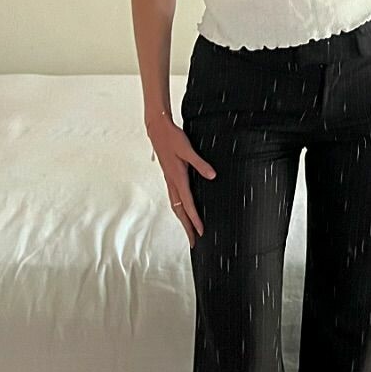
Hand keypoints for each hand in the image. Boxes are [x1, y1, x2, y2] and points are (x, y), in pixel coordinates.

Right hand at [147, 115, 211, 245]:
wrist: (157, 129)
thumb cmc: (173, 138)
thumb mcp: (188, 149)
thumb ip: (200, 163)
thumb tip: (212, 176)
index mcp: (177, 177)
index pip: (188, 204)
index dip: (194, 219)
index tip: (201, 232)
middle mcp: (172, 182)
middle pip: (179, 210)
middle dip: (187, 227)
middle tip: (193, 242)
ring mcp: (170, 180)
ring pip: (176, 205)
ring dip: (183, 220)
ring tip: (190, 231)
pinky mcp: (170, 176)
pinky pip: (175, 198)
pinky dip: (180, 208)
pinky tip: (185, 210)